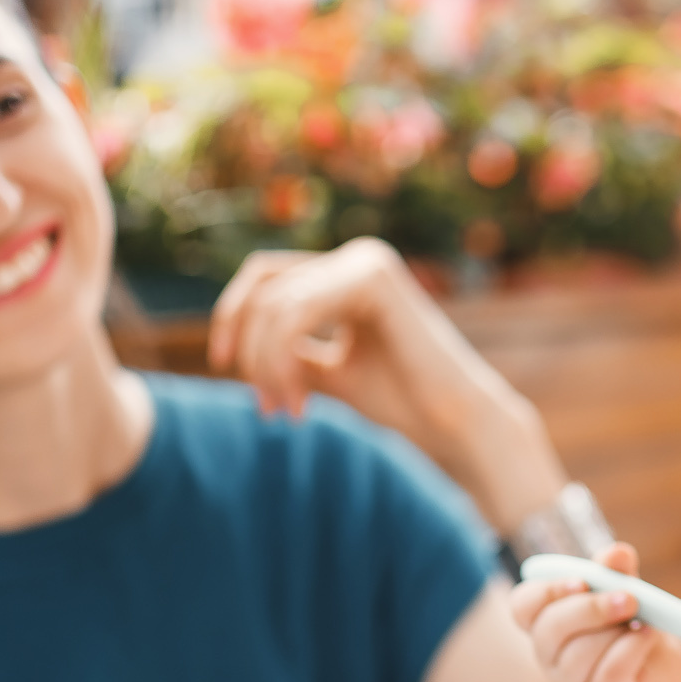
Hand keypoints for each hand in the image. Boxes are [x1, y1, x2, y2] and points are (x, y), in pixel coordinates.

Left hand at [206, 238, 562, 530]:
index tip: (225, 368)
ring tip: (285, 411)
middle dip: (249, 350)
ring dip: (266, 365)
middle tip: (264, 407)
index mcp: (347, 272)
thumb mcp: (330, 371)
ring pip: (276, 303)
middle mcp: (358, 257)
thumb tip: (239, 344)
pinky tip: (300, 403)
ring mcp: (367, 262)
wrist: (455, 423)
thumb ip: (292, 351)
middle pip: (263, 285)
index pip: (266, 278)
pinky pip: (297, 312)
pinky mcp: (373, 280)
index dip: (233, 318)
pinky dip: (282, 360)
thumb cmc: (402, 401)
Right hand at [506, 543, 680, 681]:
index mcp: (546, 621)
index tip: (581, 581)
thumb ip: (616, 569)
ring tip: (644, 621)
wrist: (670, 662)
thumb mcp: (624, 587)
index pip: (523, 607)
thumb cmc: (634, 620)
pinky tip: (648, 636)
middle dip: (590, 609)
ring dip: (617, 630)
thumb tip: (616, 554)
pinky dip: (634, 648)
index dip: (545, 592)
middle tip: (630, 597)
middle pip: (549, 630)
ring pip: (580, 653)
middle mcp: (551, 655)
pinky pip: (610, 672)